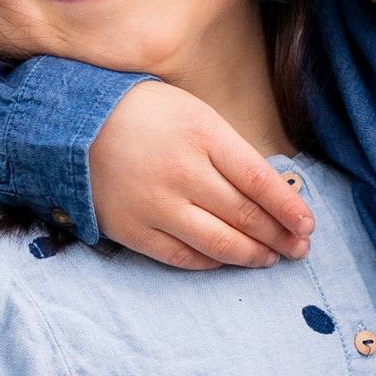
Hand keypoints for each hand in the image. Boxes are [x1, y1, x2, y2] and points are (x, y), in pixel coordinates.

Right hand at [89, 83, 312, 270]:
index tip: (307, 224)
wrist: (68, 124)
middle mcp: (182, 172)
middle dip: (279, 236)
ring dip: (253, 254)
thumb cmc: (139, 113)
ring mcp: (156, 204)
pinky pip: (182, 256)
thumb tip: (267, 190)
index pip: (259, 180)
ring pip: (219, 242)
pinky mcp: (133, 229)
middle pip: (245, 215)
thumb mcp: (191, 113)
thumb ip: (227, 149)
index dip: (288, 207)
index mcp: (202, 134)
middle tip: (299, 247)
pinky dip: (211, 262)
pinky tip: (227, 260)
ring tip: (271, 257)